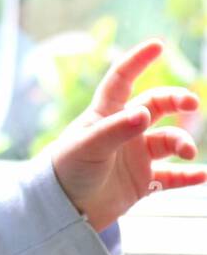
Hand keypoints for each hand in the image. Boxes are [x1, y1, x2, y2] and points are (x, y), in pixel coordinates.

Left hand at [47, 39, 205, 232]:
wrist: (62, 209)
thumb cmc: (66, 171)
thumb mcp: (88, 147)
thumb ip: (116, 130)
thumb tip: (144, 113)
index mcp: (103, 115)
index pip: (121, 80)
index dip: (137, 61)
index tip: (158, 45)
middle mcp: (122, 132)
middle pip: (155, 107)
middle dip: (176, 102)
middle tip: (192, 105)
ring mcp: (134, 156)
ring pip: (168, 141)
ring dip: (182, 143)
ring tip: (186, 153)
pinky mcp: (142, 182)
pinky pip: (172, 177)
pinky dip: (188, 176)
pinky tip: (201, 176)